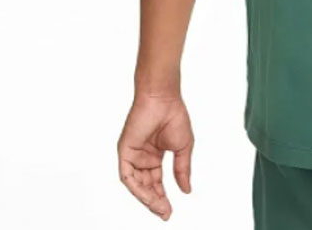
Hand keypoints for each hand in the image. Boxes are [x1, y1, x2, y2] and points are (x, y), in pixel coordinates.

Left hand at [118, 92, 193, 219]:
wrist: (163, 98)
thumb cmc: (174, 115)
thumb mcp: (183, 147)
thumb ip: (182, 169)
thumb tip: (186, 190)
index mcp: (154, 155)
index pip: (156, 182)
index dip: (163, 197)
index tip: (170, 209)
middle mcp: (142, 157)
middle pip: (146, 186)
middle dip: (155, 201)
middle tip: (164, 212)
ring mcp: (133, 155)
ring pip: (137, 184)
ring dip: (147, 198)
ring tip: (159, 207)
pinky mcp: (125, 152)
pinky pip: (128, 176)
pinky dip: (137, 188)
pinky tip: (147, 196)